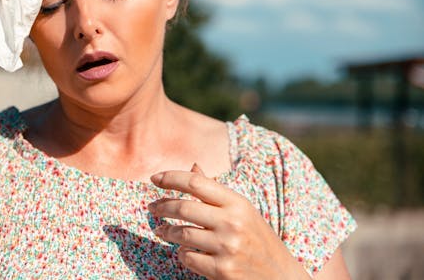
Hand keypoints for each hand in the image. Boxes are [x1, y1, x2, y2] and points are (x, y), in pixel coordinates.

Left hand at [148, 165, 309, 279]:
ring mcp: (227, 247)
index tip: (154, 178)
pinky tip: (183, 252)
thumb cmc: (259, 240)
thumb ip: (215, 191)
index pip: (196, 182)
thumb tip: (193, 166)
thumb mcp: (243, 211)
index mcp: (238, 203)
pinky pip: (188, 258)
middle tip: (152, 208)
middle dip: (162, 206)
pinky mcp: (222, 270)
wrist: (282, 277)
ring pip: (181, 234)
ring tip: (162, 231)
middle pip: (183, 208)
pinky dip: (181, 254)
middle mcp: (232, 223)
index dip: (171, 178)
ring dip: (167, 232)